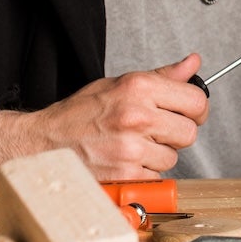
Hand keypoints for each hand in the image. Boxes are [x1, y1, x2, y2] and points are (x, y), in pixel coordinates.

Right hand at [0, 54, 209, 182]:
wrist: (44, 143)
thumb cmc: (80, 114)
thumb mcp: (119, 83)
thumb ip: (162, 76)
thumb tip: (193, 64)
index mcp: (138, 88)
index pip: (196, 101)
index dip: (196, 110)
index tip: (188, 114)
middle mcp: (136, 116)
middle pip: (189, 132)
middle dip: (175, 135)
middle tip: (155, 132)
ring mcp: (131, 148)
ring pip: (172, 158)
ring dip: (157, 156)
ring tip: (132, 146)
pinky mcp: (126, 175)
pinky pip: (155, 176)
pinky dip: (143, 173)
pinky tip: (124, 161)